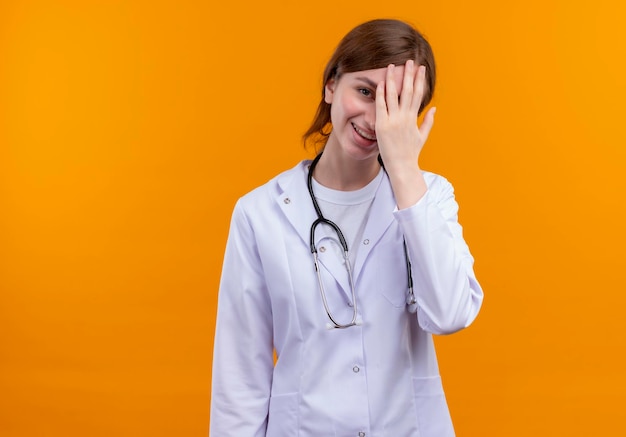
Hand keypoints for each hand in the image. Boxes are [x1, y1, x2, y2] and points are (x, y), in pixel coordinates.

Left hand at [375, 60, 435, 207]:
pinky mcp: (383, 125)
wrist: (401, 166)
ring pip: (394, 95)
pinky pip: (381, 106)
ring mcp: (393, 121)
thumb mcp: (422, 136)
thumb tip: (434, 108)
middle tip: (410, 60)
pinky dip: (381, 94)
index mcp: (414, 118)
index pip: (418, 94)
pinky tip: (382, 82)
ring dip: (394, 79)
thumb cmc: (411, 153)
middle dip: (409, 75)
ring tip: (393, 65)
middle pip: (408, 91)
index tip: (421, 68)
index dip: (419, 80)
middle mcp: (405, 117)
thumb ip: (428, 121)